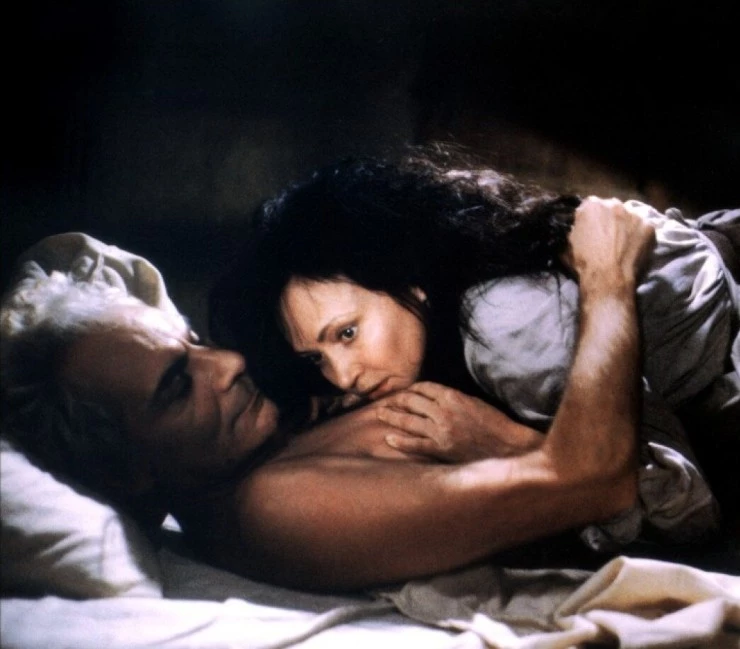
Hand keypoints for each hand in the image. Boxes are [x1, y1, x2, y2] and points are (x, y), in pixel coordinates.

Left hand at [375, 382, 543, 461]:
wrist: (508, 448)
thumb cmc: (496, 425)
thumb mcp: (475, 403)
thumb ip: (454, 399)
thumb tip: (437, 398)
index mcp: (453, 397)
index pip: (425, 388)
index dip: (413, 388)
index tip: (406, 391)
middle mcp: (444, 412)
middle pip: (412, 402)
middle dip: (397, 400)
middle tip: (385, 401)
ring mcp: (441, 432)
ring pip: (409, 421)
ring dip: (392, 417)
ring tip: (380, 414)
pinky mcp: (441, 450)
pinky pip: (415, 445)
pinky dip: (400, 441)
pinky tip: (389, 438)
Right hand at [562, 197, 655, 286]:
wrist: (607, 278)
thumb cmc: (583, 262)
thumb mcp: (566, 243)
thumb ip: (573, 229)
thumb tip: (575, 229)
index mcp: (591, 205)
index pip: (589, 206)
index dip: (589, 219)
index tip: (589, 230)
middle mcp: (614, 203)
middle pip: (611, 209)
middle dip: (608, 220)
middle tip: (606, 237)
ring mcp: (634, 214)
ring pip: (629, 217)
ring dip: (625, 226)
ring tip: (622, 244)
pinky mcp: (649, 227)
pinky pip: (643, 229)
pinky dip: (639, 236)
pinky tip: (633, 248)